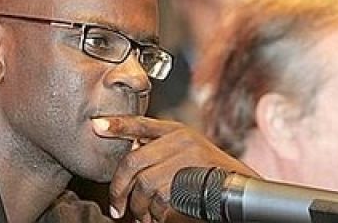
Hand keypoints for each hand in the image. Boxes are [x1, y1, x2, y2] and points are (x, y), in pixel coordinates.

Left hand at [92, 116, 257, 222]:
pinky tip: (162, 217)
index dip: (118, 124)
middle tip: (116, 206)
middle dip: (119, 188)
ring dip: (140, 207)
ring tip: (146, 215)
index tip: (96, 125)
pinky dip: (156, 216)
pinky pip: (159, 203)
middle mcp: (181, 141)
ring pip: (144, 186)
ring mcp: (186, 159)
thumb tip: (130, 155)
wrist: (241, 190)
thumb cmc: (212, 173)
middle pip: (133, 161)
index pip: (142, 124)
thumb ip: (162, 150)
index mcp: (178, 131)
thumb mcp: (188, 152)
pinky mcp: (191, 180)